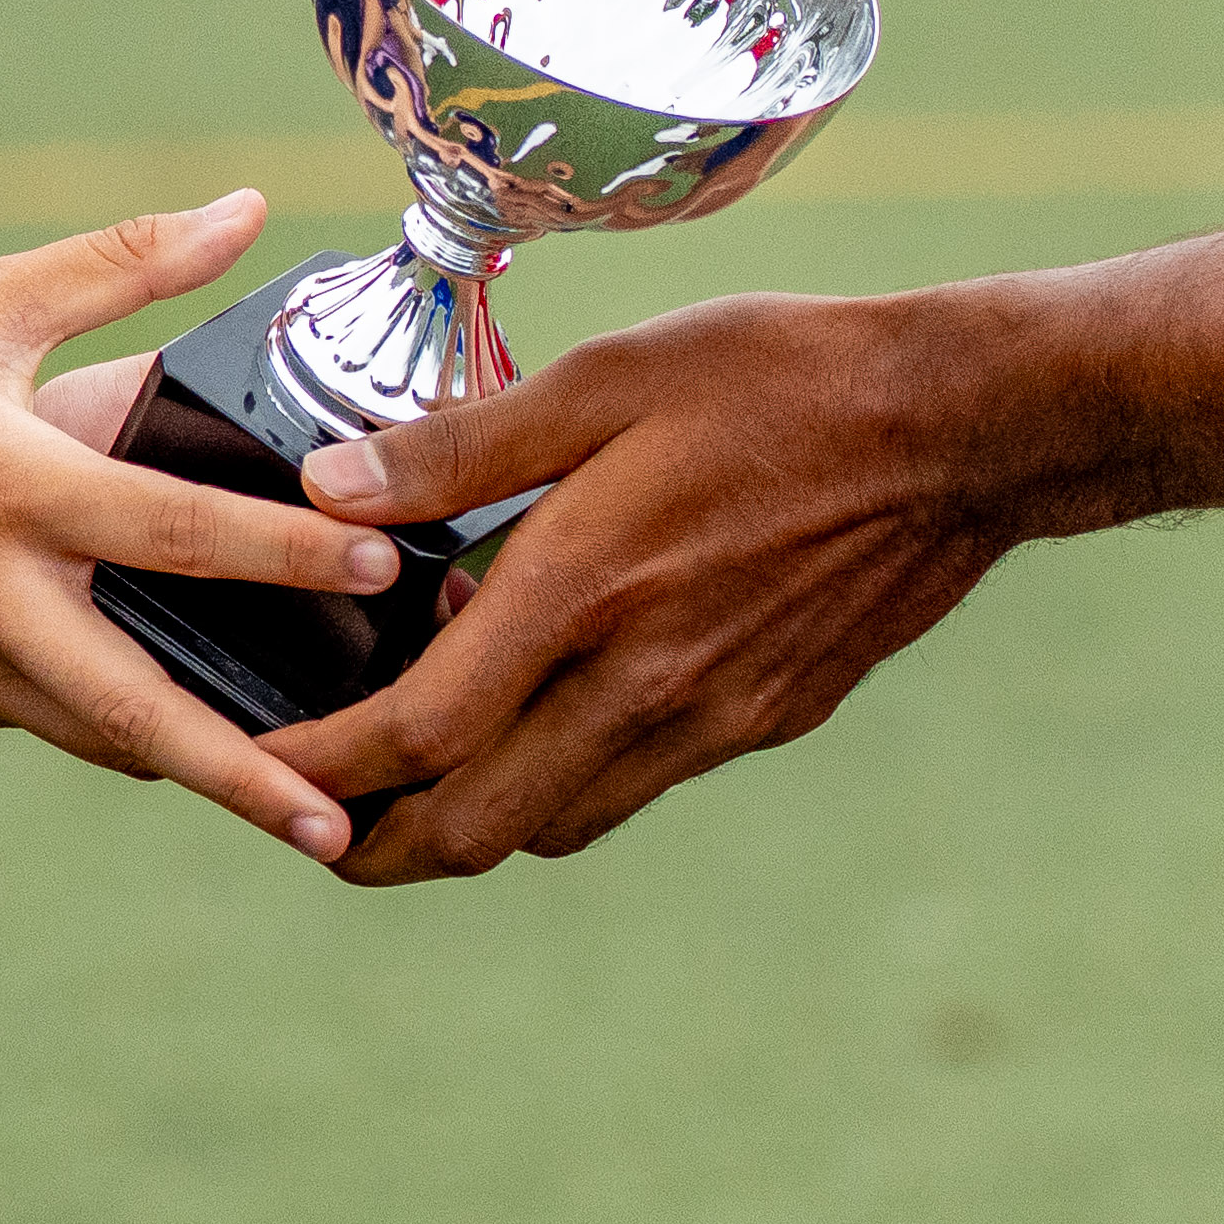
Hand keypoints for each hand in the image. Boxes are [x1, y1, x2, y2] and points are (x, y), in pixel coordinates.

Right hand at [0, 194, 410, 862]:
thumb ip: (122, 262)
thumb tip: (249, 209)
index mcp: (7, 487)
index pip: (171, 529)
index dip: (283, 553)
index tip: (384, 568)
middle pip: (137, 708)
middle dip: (243, 775)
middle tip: (343, 822)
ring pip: (101, 738)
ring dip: (201, 773)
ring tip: (308, 811)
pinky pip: (49, 721)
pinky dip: (124, 735)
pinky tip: (197, 743)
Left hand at [274, 291, 1031, 877]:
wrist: (962, 432)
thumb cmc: (782, 377)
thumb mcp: (613, 377)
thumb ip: (464, 447)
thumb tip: (328, 489)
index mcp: (586, 592)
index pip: (420, 733)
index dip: (325, 766)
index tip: (261, 763)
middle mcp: (642, 683)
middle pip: (475, 829)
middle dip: (376, 847)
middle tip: (313, 823)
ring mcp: (710, 719)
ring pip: (554, 824)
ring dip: (467, 825)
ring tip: (410, 786)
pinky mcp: (763, 723)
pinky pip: (633, 788)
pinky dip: (560, 784)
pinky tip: (543, 723)